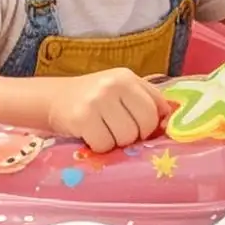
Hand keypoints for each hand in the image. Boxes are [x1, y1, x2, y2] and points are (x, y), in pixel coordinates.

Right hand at [48, 68, 173, 152]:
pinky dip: (99, 147)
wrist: (54, 99)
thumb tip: (170, 121)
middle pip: (142, 126)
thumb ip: (148, 100)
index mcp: (127, 78)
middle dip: (133, 136)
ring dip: (115, 142)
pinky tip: (91, 135)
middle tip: (118, 131)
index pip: (154, 111)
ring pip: (124, 138)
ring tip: (104, 131)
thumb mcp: (122, 90)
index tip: (137, 128)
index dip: (148, 127)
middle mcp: (113, 85)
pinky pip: (104, 145)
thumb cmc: (94, 98)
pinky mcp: (81, 118)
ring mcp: (96, 100)